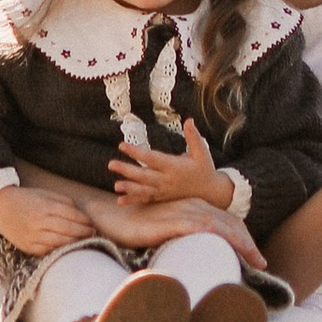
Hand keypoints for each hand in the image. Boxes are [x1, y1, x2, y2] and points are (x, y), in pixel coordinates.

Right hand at [0, 185, 96, 256]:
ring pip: (61, 243)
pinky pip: (49, 251)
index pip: (72, 215)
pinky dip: (61, 249)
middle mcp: (39, 222)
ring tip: (85, 241)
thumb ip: (64, 202)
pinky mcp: (29, 247)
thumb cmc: (25, 199)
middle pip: (69, 230)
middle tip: (93, 233)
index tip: (93, 223)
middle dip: (84, 232)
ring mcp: (33, 237)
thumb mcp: (44, 194)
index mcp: (45, 206)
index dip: (85, 220)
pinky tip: (69, 247)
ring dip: (76, 242)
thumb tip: (82, 213)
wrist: (0, 208)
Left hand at [108, 118, 228, 207]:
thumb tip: (189, 120)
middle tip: (111, 164)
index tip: (122, 146)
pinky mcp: (163, 198)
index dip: (137, 152)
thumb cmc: (204, 169)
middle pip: (144, 175)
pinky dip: (133, 201)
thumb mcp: (202, 152)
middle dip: (127, 170)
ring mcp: (164, 191)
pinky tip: (120, 201)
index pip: (152, 158)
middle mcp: (167, 180)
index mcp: (174, 166)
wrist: (211, 192)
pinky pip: (146, 200)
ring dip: (129, 188)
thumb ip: (194, 136)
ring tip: (115, 186)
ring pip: (144, 190)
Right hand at [118, 198, 259, 259]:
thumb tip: (201, 260)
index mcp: (195, 207)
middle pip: (230, 223)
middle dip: (249, 244)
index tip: (256, 258)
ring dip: (241, 244)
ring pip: (220, 226)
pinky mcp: (171, 222)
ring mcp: (183, 212)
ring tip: (255, 262)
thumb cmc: (140, 228)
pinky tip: (228, 249)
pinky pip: (199, 227)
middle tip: (262, 264)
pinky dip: (216, 237)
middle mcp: (193, 206)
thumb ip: (186, 239)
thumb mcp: (169, 232)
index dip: (244, 239)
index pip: (228, 221)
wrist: (114, 217)